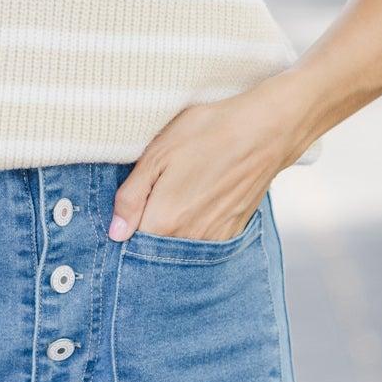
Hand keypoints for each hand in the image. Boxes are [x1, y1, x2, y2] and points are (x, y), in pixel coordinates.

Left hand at [107, 86, 297, 244]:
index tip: (127, 214)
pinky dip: (194, 230)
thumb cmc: (208, 133)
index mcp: (164, 221)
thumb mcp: (157, 154)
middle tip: (154, 200)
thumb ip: (131, 197)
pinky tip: (197, 204)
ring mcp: (214, 239)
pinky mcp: (232, 232)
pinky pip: (203, 243)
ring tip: (178, 198)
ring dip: (172, 234)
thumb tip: (116, 233)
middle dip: (147, 235)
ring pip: (180, 248)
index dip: (125, 231)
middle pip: (155, 251)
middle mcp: (189, 239)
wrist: (265, 130)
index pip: (130, 245)